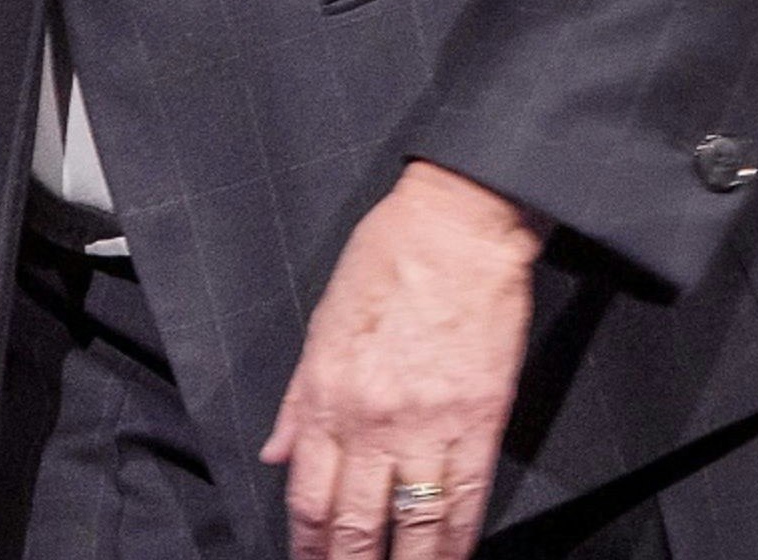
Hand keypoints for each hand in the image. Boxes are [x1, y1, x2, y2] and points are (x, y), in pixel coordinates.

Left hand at [259, 161, 537, 559]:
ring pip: (413, 526)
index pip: (309, 497)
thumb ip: (299, 399)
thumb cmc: (387, 260)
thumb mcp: (322, 323)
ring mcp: (428, 427)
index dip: (308, 546)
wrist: (456, 229)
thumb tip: (277, 453)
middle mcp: (372, 421)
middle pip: (355, 524)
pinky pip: (466, 499)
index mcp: (328, 396)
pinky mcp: (480, 422)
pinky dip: (458, 542)